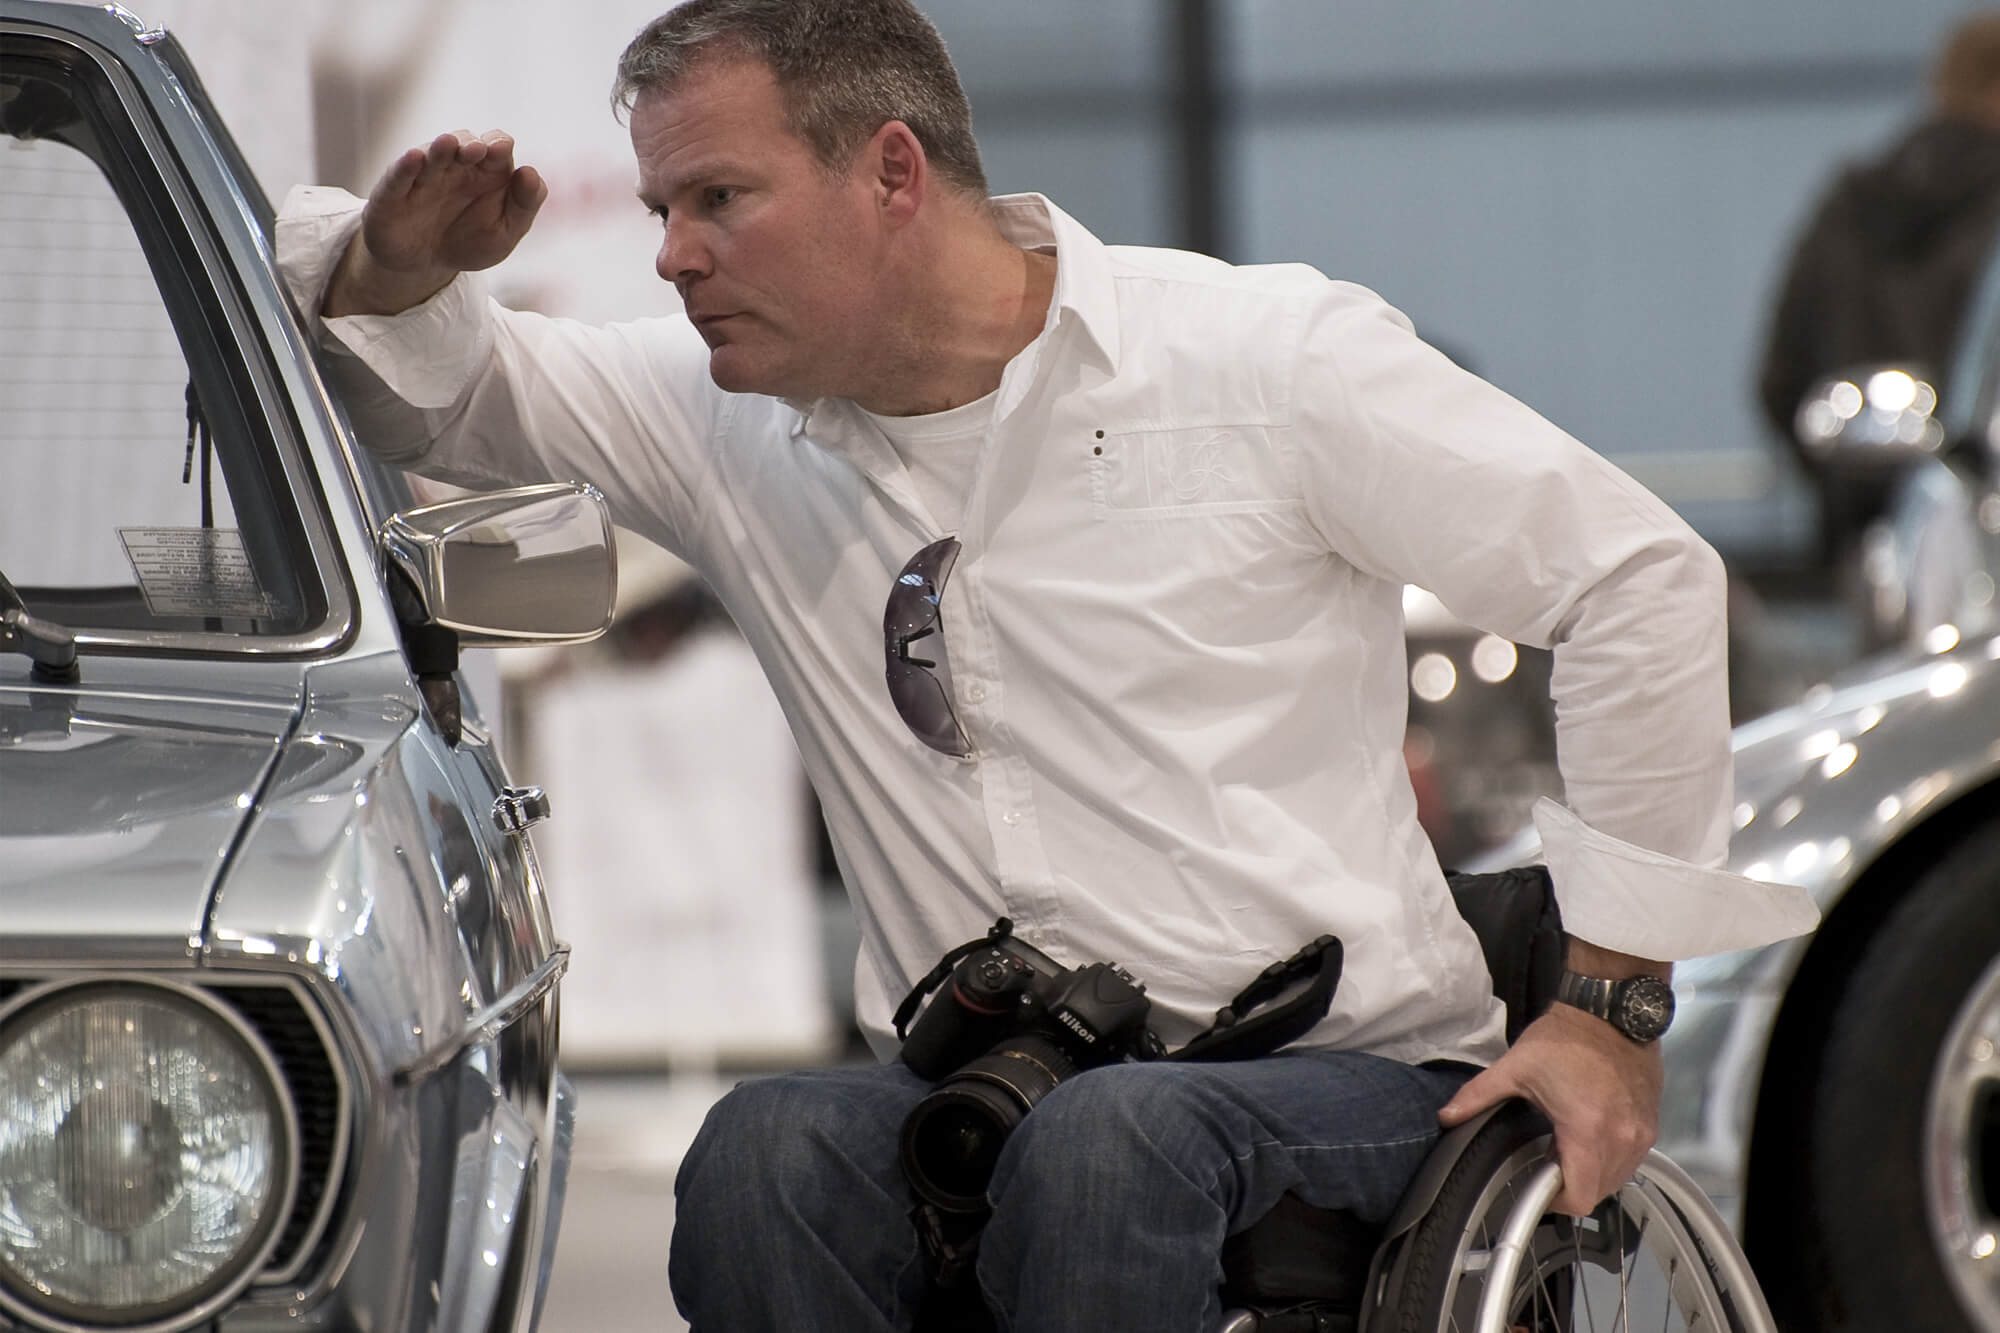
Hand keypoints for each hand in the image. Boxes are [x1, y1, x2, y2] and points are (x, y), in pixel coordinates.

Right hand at [326, 130, 546, 316]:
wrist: (425, 266)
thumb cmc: (470, 241)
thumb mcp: (505, 231)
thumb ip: (524, 205)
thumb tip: (530, 172)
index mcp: (487, 171)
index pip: (496, 145)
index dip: (498, 144)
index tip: (501, 151)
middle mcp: (455, 166)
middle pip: (463, 144)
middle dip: (470, 144)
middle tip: (477, 150)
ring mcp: (423, 176)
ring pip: (431, 154)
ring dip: (440, 148)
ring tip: (449, 144)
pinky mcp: (394, 192)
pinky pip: (399, 175)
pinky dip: (406, 165)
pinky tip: (414, 158)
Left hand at [1436, 1002, 1662, 1215]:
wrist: (1611, 1010)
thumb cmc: (1566, 1037)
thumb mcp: (1515, 1067)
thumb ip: (1478, 1096)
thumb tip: (1446, 1116)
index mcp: (1587, 1131)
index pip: (1580, 1197)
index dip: (1556, 1201)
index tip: (1539, 1187)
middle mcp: (1622, 1139)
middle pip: (1599, 1191)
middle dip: (1572, 1185)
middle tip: (1548, 1160)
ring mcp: (1642, 1132)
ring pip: (1618, 1178)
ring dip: (1594, 1173)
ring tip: (1569, 1146)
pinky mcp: (1652, 1122)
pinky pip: (1633, 1158)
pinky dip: (1612, 1157)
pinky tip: (1592, 1135)